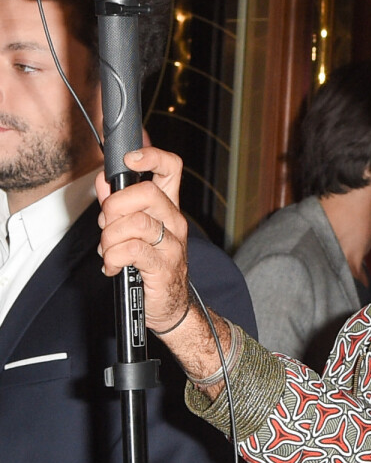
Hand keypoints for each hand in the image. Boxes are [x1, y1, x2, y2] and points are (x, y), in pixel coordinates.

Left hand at [96, 147, 190, 333]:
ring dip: (110, 238)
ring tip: (109, 251)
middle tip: (107, 225)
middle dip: (114, 207)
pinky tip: (112, 266)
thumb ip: (119, 205)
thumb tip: (104, 181)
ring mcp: (172, 243)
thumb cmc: (151, 266)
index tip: (130, 159)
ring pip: (135, 223)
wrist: (170, 305)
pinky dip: (113, 258)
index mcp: (168, 207)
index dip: (151, 156)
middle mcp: (174, 221)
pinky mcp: (163, 265)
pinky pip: (131, 250)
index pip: (171, 169)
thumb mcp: (134, 231)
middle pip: (146, 193)